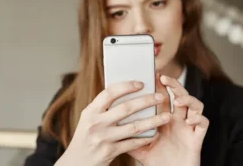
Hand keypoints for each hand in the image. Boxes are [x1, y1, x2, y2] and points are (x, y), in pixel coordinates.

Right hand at [55, 81, 170, 165]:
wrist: (75, 163)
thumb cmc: (86, 137)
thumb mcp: (89, 119)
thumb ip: (104, 108)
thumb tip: (127, 91)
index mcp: (90, 111)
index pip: (109, 93)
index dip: (126, 86)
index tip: (141, 83)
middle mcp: (96, 123)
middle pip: (126, 108)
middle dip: (146, 101)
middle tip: (160, 97)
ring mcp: (103, 138)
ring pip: (133, 127)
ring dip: (153, 121)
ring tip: (167, 116)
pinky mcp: (109, 152)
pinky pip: (133, 143)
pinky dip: (146, 138)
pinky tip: (156, 134)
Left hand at [128, 74, 208, 165]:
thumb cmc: (158, 162)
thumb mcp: (141, 148)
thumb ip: (131, 137)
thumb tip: (114, 126)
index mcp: (165, 120)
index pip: (164, 98)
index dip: (160, 86)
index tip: (152, 75)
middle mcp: (178, 121)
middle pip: (180, 96)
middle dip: (174, 85)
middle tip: (164, 79)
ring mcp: (188, 128)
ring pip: (195, 105)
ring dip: (188, 99)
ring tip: (178, 101)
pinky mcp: (197, 138)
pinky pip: (203, 122)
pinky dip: (199, 118)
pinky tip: (190, 119)